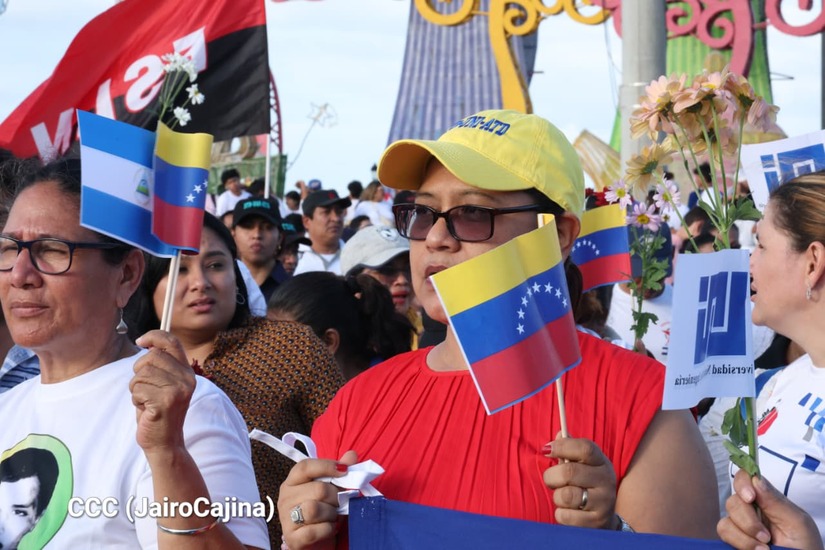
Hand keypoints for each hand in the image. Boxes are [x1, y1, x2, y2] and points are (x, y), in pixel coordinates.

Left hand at [130, 330, 195, 456]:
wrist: (164, 442)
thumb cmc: (159, 410)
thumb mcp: (165, 384)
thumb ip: (160, 365)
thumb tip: (145, 342)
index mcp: (187, 372)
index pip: (172, 342)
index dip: (154, 336)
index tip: (140, 341)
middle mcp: (186, 379)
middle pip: (151, 357)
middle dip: (139, 371)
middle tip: (144, 388)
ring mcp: (177, 391)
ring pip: (141, 374)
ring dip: (136, 388)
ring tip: (146, 400)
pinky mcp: (164, 403)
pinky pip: (138, 389)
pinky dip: (136, 399)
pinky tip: (146, 409)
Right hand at [279, 451, 357, 549]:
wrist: (317, 541)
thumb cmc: (324, 510)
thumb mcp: (333, 488)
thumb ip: (341, 471)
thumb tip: (352, 455)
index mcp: (293, 481)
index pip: (305, 466)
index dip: (326, 466)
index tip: (345, 471)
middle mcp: (285, 497)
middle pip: (318, 489)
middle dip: (336, 497)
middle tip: (339, 503)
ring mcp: (286, 518)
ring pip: (314, 509)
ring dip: (331, 513)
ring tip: (332, 516)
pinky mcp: (292, 538)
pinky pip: (315, 530)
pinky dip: (328, 529)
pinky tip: (329, 528)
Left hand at [542, 434, 616, 528]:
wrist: (604, 518)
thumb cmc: (586, 485)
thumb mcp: (583, 465)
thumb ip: (569, 450)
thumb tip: (558, 434)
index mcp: (601, 462)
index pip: (585, 448)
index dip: (562, 446)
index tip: (546, 449)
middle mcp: (606, 480)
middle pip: (569, 472)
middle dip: (551, 476)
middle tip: (551, 480)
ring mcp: (604, 502)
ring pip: (566, 495)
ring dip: (557, 497)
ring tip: (564, 497)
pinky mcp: (596, 522)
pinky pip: (565, 515)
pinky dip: (561, 514)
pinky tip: (570, 512)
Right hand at [717, 469, 823, 549]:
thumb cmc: (804, 546)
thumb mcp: (797, 522)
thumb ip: (776, 500)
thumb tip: (755, 479)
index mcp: (767, 499)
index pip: (746, 478)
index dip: (743, 483)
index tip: (751, 497)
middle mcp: (751, 509)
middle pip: (734, 501)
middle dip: (748, 519)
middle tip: (766, 536)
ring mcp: (741, 525)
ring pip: (726, 519)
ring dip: (745, 534)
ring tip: (764, 548)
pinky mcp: (734, 540)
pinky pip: (724, 533)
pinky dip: (739, 543)